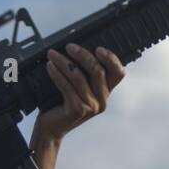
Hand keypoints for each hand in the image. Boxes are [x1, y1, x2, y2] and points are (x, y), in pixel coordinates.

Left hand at [29, 44, 124, 168]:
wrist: (51, 128)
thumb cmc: (61, 103)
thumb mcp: (76, 86)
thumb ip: (81, 69)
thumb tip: (75, 41)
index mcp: (105, 93)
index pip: (118, 73)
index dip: (111, 59)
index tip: (98, 48)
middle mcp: (102, 101)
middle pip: (98, 71)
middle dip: (83, 55)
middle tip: (69, 46)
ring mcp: (91, 107)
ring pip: (79, 77)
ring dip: (64, 62)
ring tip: (52, 54)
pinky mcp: (77, 110)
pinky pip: (67, 86)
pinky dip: (57, 74)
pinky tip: (49, 66)